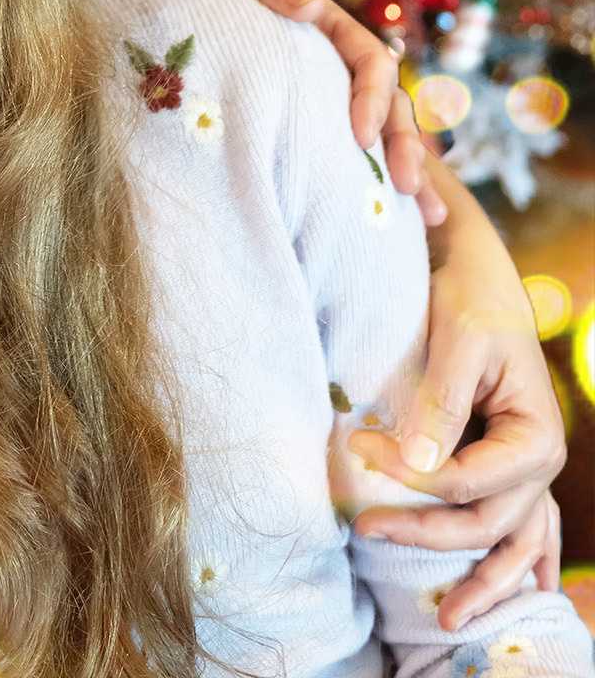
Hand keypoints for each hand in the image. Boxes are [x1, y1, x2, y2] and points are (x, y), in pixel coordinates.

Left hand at [92, 0, 436, 219]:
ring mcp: (308, 90)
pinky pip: (340, 147)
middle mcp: (319, 56)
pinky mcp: (290, 120)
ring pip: (375, 126)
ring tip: (425, 215)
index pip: (363, 56)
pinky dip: (369, 176)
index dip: (371, 95)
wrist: (118, 12)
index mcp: (309, 20)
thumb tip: (308, 3)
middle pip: (384, 98)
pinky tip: (396, 217)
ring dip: (404, 165)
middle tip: (406, 189)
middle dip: (403, 142)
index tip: (359, 137)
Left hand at [348, 181, 566, 631]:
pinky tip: (507, 599)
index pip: (467, 480)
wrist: (480, 278)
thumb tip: (414, 464)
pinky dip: (514, 565)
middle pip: (485, 521)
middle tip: (365, 531)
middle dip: (427, 534)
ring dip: (483, 582)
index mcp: (535, 438)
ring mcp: (528, 474)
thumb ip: (441, 403)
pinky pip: (521, 531)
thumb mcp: (458, 341)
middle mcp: (538, 465)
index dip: (412, 478)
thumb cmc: (470, 302)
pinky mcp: (508, 470)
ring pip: (511, 542)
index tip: (357, 453)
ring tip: (447, 618)